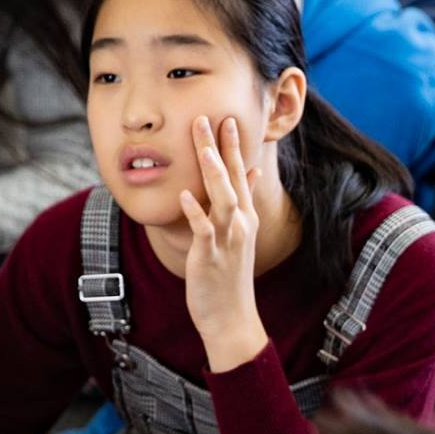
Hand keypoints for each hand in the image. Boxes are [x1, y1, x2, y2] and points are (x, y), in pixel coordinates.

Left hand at [180, 115, 266, 371]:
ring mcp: (228, 239)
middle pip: (231, 178)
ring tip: (203, 148)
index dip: (233, 145)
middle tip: (207, 116)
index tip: (226, 117)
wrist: (232, 317)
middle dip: (220, 148)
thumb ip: (243, 201)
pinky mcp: (211, 256)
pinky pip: (203, 230)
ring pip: (222, 199)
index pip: (239, 173)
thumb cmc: (229, 276)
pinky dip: (195, 212)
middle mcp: (240, 223)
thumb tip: (251, 172)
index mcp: (245, 216)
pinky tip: (184, 195)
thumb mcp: (239, 235)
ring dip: (213, 173)